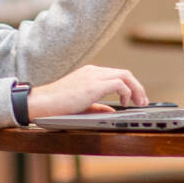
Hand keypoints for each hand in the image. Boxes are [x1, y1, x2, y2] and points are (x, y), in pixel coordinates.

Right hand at [26, 65, 148, 119]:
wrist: (40, 103)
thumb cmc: (56, 106)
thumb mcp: (81, 105)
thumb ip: (97, 106)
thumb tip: (112, 110)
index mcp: (89, 74)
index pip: (116, 74)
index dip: (130, 86)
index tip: (136, 98)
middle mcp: (93, 71)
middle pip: (124, 73)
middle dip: (138, 87)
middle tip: (143, 101)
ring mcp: (93, 76)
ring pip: (125, 76)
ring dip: (137, 89)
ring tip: (140, 103)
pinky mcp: (93, 85)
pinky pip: (119, 84)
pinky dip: (127, 93)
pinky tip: (125, 103)